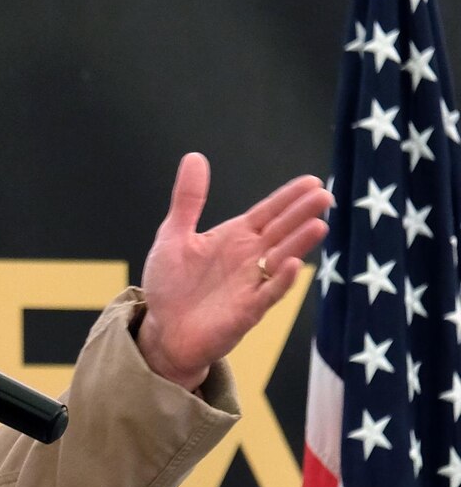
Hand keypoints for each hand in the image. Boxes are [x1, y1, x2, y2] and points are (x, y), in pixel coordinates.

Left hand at [137, 153, 331, 390]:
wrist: (162, 329)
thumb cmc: (171, 284)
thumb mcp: (173, 235)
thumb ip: (188, 199)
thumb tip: (194, 157)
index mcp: (234, 238)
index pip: (267, 213)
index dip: (288, 198)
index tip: (312, 182)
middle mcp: (248, 258)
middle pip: (281, 231)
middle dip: (302, 214)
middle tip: (325, 196)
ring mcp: (250, 284)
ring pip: (281, 259)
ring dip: (299, 244)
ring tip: (319, 224)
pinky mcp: (246, 311)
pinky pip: (267, 293)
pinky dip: (280, 280)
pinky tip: (292, 264)